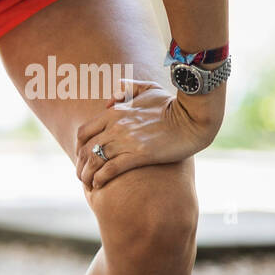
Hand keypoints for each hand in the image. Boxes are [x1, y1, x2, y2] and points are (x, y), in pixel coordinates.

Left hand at [75, 77, 224, 189]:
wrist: (195, 117)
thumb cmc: (174, 104)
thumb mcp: (149, 89)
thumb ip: (128, 89)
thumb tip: (111, 100)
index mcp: (115, 113)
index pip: (84, 132)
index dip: (79, 147)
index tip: (81, 157)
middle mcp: (116, 127)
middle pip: (85, 149)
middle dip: (80, 165)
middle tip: (81, 175)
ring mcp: (127, 141)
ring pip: (95, 160)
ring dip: (87, 175)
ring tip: (87, 184)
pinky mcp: (140, 154)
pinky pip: (111, 169)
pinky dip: (100, 178)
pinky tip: (98, 185)